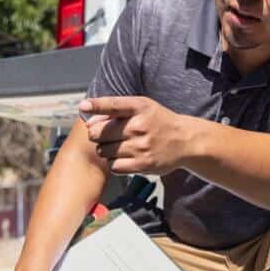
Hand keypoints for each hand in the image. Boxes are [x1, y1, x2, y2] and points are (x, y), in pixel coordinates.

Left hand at [79, 96, 197, 175]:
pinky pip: (113, 166)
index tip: (83, 106)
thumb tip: (88, 123)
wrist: (185, 141)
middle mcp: (140, 126)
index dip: (96, 105)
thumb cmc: (158, 122)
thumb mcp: (143, 107)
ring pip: (104, 151)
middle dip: (98, 135)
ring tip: (120, 146)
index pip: (113, 104)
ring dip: (106, 149)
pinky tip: (125, 157)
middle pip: (99, 133)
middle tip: (108, 136)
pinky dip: (115, 162)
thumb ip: (115, 111)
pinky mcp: (142, 165)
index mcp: (140, 107)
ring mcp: (141, 146)